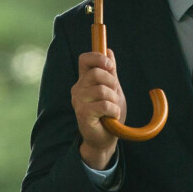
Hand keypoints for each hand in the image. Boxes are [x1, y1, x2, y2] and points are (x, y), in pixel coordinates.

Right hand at [71, 49, 126, 169]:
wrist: (104, 140)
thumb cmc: (108, 115)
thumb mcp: (113, 91)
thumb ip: (110, 73)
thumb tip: (108, 51)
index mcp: (84, 81)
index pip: (85, 60)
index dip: (98, 58)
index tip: (110, 65)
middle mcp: (78, 89)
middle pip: (96, 74)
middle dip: (112, 83)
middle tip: (115, 96)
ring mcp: (78, 102)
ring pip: (101, 90)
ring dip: (114, 100)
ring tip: (113, 110)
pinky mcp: (82, 114)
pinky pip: (104, 105)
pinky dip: (113, 111)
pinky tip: (112, 117)